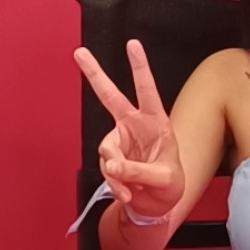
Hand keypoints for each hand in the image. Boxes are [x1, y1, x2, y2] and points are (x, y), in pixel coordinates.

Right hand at [73, 39, 183, 218]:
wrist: (158, 205)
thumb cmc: (170, 184)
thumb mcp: (163, 178)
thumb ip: (137, 171)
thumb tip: (111, 165)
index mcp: (155, 121)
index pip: (146, 90)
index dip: (139, 67)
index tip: (132, 44)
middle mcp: (134, 126)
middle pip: (110, 96)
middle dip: (94, 74)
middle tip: (80, 52)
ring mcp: (119, 141)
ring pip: (107, 151)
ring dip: (117, 173)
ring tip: (132, 189)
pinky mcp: (110, 158)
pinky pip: (106, 170)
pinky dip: (116, 185)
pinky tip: (128, 193)